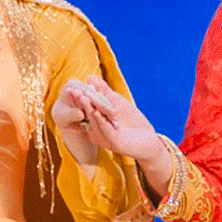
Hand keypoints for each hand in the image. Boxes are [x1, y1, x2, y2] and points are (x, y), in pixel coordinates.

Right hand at [55, 77, 182, 196]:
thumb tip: (90, 77)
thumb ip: (105, 92)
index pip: (85, 108)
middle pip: (88, 114)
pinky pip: (106, 132)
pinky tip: (97, 112)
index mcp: (96, 123)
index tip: (71, 87)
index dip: (79, 98)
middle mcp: (97, 132)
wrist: (150, 140)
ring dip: (89, 110)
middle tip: (72, 90)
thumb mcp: (118, 103)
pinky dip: (101, 122)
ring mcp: (105, 139)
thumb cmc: (133, 122)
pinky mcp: (115, 144)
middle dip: (81, 102)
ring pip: (95, 122)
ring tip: (84, 98)